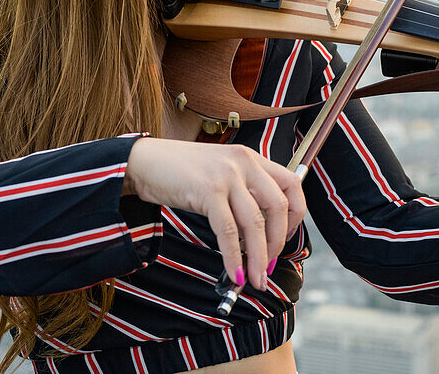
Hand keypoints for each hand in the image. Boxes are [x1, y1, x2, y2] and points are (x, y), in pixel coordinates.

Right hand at [123, 138, 305, 289]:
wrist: (144, 162)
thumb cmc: (180, 172)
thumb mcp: (221, 173)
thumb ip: (243, 192)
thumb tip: (261, 233)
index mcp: (252, 158)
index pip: (292, 184)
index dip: (295, 216)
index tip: (285, 238)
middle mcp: (244, 162)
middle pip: (278, 207)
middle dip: (278, 243)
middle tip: (268, 265)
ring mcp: (226, 176)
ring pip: (254, 223)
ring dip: (258, 257)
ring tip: (255, 279)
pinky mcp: (207, 191)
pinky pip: (228, 231)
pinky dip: (233, 257)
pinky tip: (235, 273)